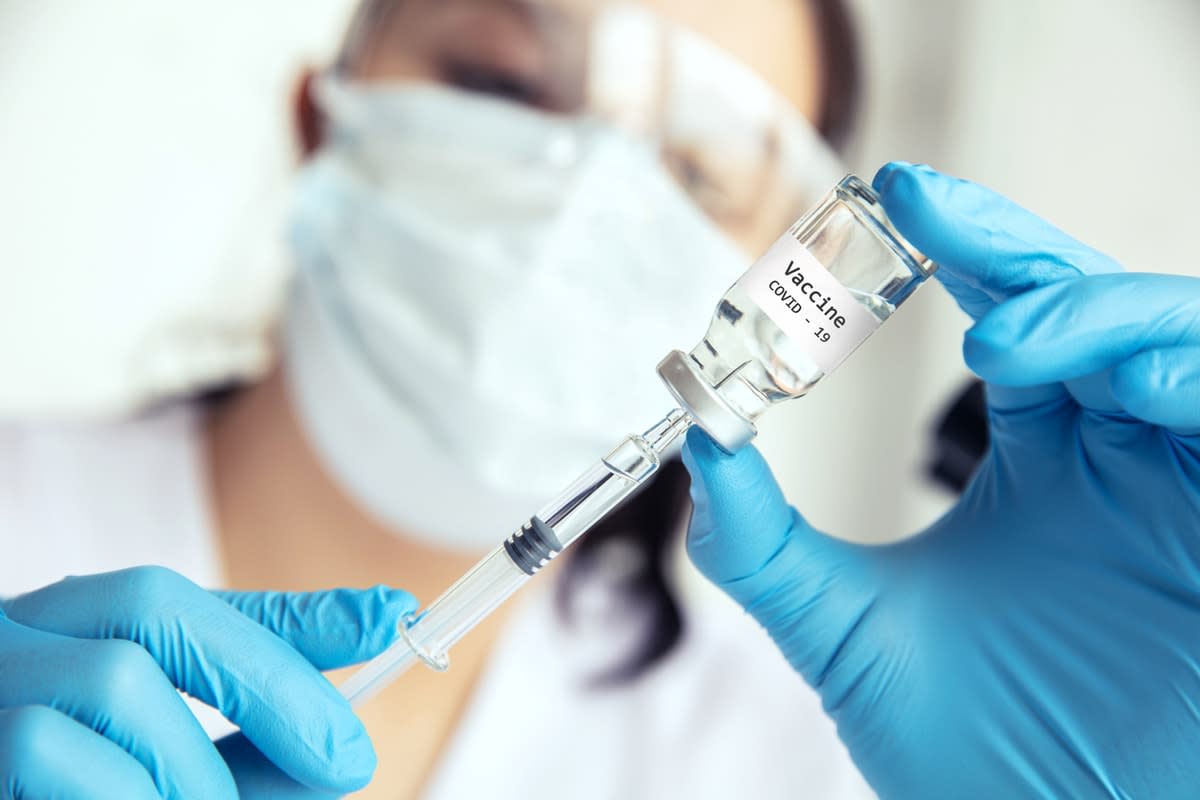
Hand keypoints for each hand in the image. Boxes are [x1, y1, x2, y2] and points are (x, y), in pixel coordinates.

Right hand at [0, 566, 414, 797]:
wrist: (2, 798)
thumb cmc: (75, 787)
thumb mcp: (164, 759)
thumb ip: (248, 731)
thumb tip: (355, 709)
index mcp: (64, 631)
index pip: (182, 598)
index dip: (291, 613)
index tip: (395, 622)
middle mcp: (15, 637)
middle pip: (154, 608)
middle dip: (270, 680)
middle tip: (347, 759)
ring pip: (117, 682)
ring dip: (195, 767)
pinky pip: (51, 750)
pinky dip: (129, 792)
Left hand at [682, 162, 1199, 797]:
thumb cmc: (978, 751)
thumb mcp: (844, 635)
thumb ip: (762, 548)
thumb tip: (697, 442)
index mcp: (1048, 463)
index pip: (1015, 321)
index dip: (964, 251)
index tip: (887, 199)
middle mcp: (1124, 457)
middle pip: (1089, 303)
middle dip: (1012, 249)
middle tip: (925, 211)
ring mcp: (1190, 486)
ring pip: (1174, 340)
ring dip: (1092, 313)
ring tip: (1002, 333)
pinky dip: (1184, 376)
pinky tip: (1116, 377)